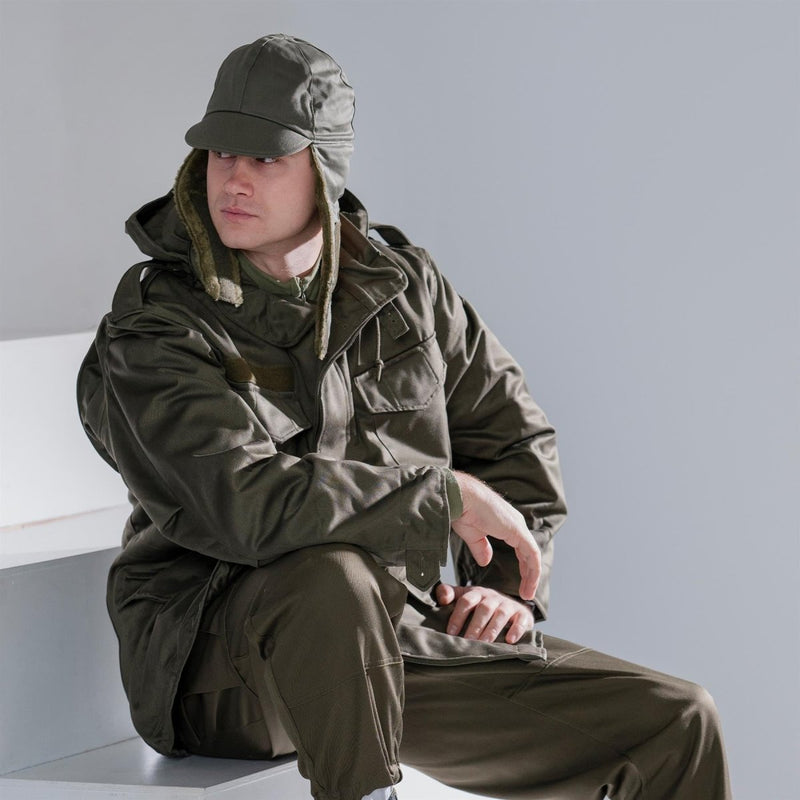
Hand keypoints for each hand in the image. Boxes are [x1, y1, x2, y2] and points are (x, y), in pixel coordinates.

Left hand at [435, 583, 533, 643]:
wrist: (510, 607)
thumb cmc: (481, 606)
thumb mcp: (465, 597)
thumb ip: (450, 594)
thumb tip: (441, 598)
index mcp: (476, 593)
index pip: (466, 601)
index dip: (457, 616)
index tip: (450, 632)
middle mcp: (493, 597)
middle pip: (484, 609)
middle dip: (475, 626)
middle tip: (467, 641)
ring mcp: (508, 605)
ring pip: (500, 615)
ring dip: (492, 630)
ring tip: (484, 644)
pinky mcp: (523, 615)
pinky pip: (521, 621)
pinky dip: (516, 630)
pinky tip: (510, 640)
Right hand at [450, 471, 540, 600]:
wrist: (460, 497)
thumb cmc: (462, 510)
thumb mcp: (472, 534)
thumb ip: (481, 548)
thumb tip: (486, 561)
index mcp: (506, 523)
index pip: (521, 548)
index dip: (522, 565)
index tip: (520, 582)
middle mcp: (515, 524)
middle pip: (528, 552)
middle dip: (529, 573)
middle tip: (526, 592)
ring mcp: (518, 527)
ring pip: (532, 555)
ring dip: (532, 576)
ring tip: (527, 593)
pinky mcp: (517, 531)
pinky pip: (532, 555)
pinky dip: (533, 571)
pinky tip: (529, 584)